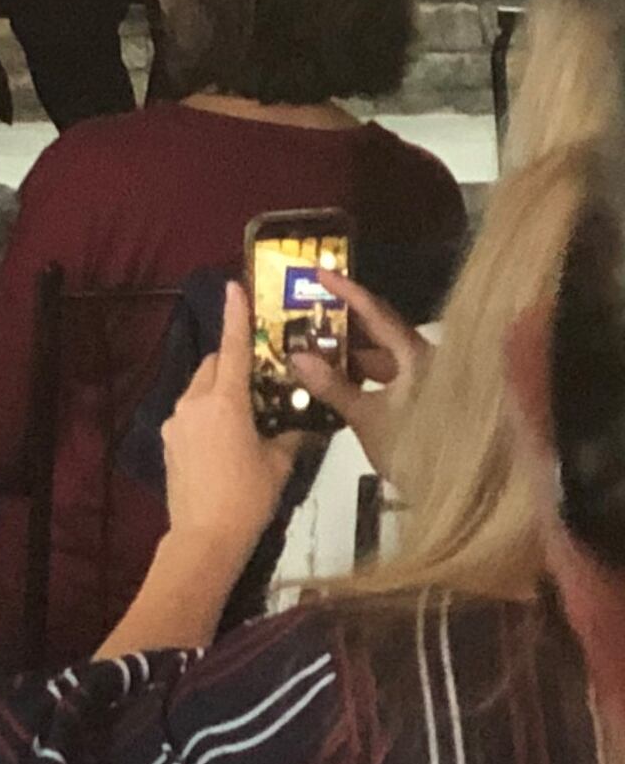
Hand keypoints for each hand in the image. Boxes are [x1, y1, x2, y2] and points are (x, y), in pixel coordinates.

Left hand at [160, 282, 311, 559]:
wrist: (204, 536)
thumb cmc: (248, 498)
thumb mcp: (280, 464)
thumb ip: (290, 435)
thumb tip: (303, 423)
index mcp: (223, 403)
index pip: (231, 350)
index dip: (234, 317)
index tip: (233, 287)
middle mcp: (193, 403)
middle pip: (212, 366)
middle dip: (233, 363)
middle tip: (262, 374)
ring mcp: (175, 421)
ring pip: (199, 389)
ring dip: (220, 389)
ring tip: (249, 411)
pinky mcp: (168, 438)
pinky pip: (191, 412)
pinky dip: (209, 411)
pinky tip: (229, 436)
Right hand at [286, 270, 425, 471]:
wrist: (467, 492)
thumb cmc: (418, 449)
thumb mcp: (367, 418)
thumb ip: (333, 386)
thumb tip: (296, 356)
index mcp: (417, 356)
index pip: (377, 313)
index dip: (346, 290)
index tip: (319, 270)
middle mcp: (427, 362)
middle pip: (381, 333)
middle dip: (342, 325)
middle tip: (305, 314)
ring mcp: (430, 383)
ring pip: (386, 358)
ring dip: (351, 354)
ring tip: (313, 348)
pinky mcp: (428, 403)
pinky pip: (391, 378)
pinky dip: (365, 376)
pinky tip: (338, 380)